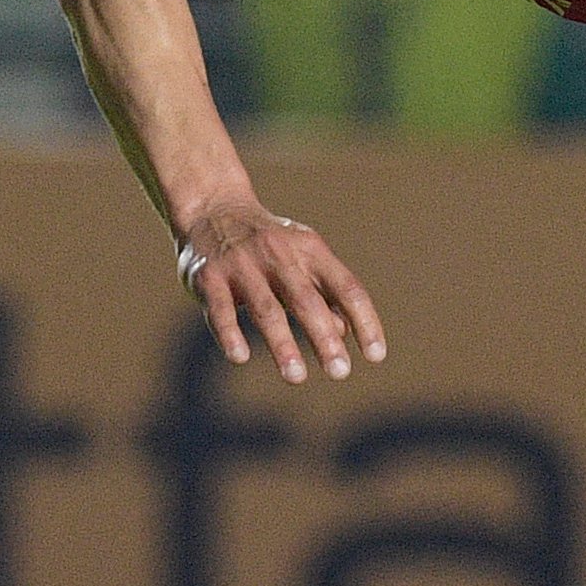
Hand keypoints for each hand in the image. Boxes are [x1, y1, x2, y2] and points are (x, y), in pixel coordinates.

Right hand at [177, 200, 387, 380]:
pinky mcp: (209, 277)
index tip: (376, 355)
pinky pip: (221, 308)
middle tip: (340, 372)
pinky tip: (240, 357)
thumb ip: (324, 293)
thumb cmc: (269, 244)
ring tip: (297, 376)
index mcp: (310, 250)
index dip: (364, 320)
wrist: (213, 209)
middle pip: (306, 299)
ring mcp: (243, 265)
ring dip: (282, 344)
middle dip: (324, 337)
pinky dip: (230, 332)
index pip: (346, 287)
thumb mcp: (302, 259)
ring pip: (266, 308)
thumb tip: (346, 332)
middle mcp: (279, 254)